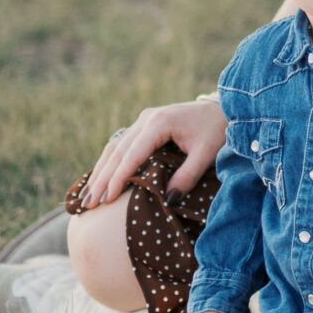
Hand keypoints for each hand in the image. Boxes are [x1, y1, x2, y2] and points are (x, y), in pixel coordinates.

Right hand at [81, 98, 226, 205]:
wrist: (224, 108)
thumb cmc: (217, 131)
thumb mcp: (206, 154)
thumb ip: (188, 176)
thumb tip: (168, 200)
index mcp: (160, 123)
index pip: (132, 154)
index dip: (118, 177)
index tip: (106, 199)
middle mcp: (147, 119)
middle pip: (118, 151)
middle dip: (102, 179)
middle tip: (89, 204)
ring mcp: (144, 120)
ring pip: (115, 147)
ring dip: (101, 171)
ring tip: (87, 196)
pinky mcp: (145, 125)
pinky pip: (121, 144)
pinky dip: (109, 162)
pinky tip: (99, 178)